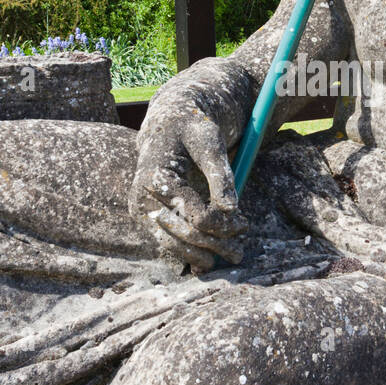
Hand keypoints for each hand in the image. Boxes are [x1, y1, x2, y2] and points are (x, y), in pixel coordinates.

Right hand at [130, 101, 247, 271]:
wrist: (167, 127)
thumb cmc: (192, 130)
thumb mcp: (210, 143)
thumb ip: (220, 175)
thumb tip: (232, 209)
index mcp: (156, 176)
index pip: (194, 215)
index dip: (222, 225)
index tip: (244, 223)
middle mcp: (142, 197)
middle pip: (183, 234)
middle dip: (215, 244)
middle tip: (240, 251)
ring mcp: (141, 210)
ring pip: (172, 245)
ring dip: (201, 255)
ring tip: (228, 256)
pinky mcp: (146, 218)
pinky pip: (167, 243)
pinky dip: (189, 251)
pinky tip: (209, 257)